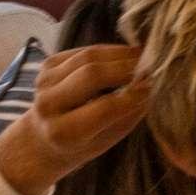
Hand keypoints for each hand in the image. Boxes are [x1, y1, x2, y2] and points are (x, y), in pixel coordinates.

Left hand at [0, 45, 150, 194]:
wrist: (42, 138)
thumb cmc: (83, 143)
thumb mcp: (108, 139)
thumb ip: (128, 113)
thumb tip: (151, 85)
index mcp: (63, 132)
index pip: (105, 107)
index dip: (133, 94)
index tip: (154, 87)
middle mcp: (48, 105)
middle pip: (93, 74)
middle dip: (127, 67)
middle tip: (152, 66)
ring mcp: (44, 82)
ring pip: (88, 57)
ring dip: (120, 54)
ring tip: (143, 57)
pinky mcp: (46, 65)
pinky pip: (82, 51)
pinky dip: (107, 50)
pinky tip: (124, 55)